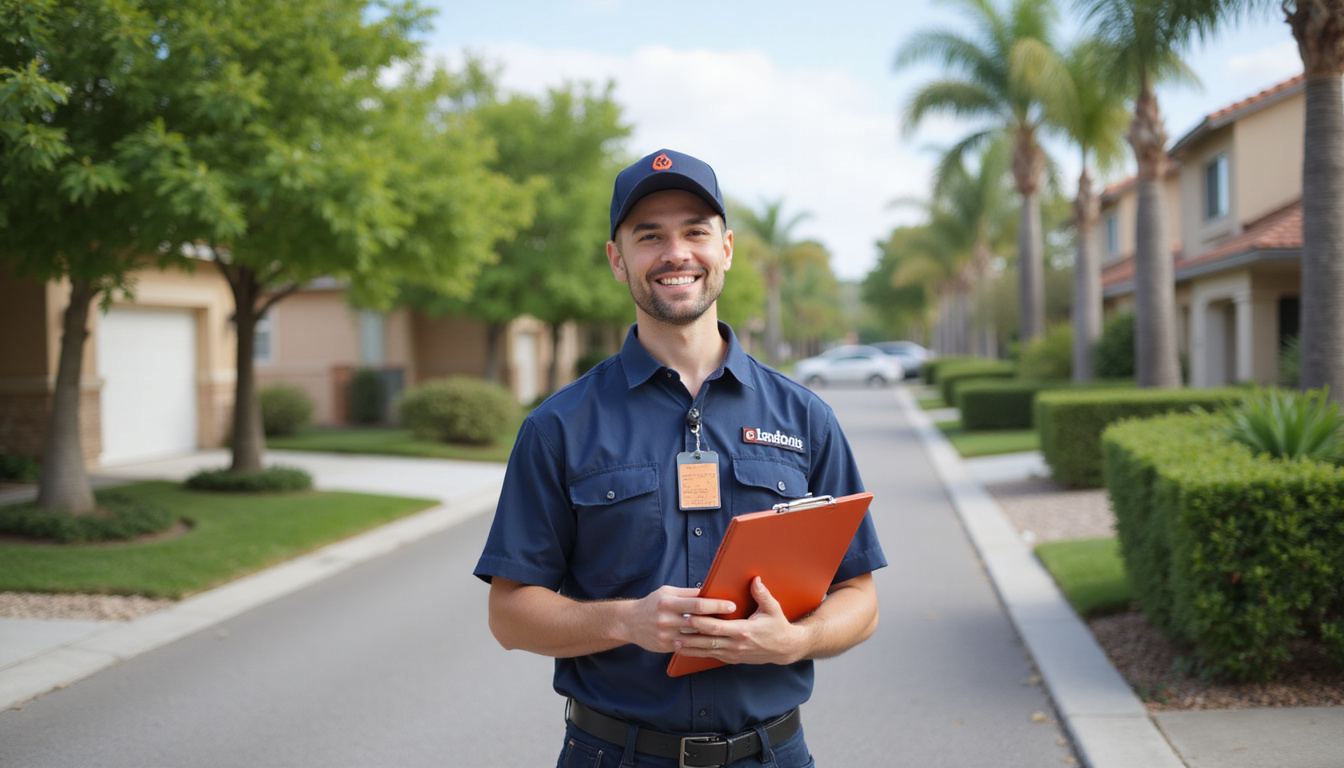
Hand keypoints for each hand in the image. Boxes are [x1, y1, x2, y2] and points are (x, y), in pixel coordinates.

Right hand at [622, 585, 735, 653]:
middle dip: (719, 621)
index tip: (732, 605)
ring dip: (712, 635)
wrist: (630, 622)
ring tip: (727, 633)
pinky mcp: (665, 646)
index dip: (716, 605)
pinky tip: (712, 643)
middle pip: (698, 622)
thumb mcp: (667, 593)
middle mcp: (666, 619)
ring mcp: (666, 635)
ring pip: (695, 637)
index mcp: (668, 602)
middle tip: (736, 621)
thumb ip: (687, 594)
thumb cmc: (653, 604)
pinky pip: (688, 646)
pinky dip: (701, 645)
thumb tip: (709, 591)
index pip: (697, 604)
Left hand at [673, 578, 805, 665]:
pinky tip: (687, 651)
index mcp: (744, 631)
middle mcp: (736, 645)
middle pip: (708, 641)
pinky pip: (712, 656)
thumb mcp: (773, 609)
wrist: (785, 649)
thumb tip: (755, 579)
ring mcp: (734, 654)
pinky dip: (698, 654)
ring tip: (674, 642)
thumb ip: (762, 594)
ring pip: (707, 651)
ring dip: (690, 648)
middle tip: (674, 630)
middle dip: (690, 636)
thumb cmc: (778, 627)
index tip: (687, 616)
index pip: (717, 627)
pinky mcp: (732, 659)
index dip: (701, 623)